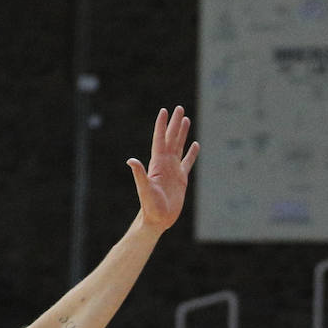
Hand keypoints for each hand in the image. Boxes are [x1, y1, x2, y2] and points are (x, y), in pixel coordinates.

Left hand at [128, 106, 199, 231]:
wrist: (157, 219)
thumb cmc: (150, 206)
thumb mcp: (144, 189)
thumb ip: (139, 174)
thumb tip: (131, 161)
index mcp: (157, 164)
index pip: (160, 139)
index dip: (162, 125)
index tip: (164, 110)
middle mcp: (165, 164)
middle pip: (171, 139)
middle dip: (174, 124)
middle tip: (179, 108)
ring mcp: (173, 170)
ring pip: (179, 147)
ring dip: (182, 134)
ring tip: (186, 119)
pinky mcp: (181, 179)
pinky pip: (187, 162)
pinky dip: (191, 153)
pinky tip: (195, 145)